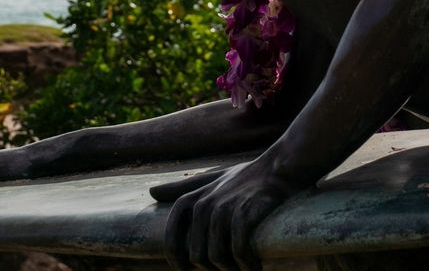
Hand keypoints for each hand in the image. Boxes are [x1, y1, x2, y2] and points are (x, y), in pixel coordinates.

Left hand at [151, 159, 293, 270]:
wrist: (277, 169)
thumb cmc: (244, 177)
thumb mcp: (209, 179)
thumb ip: (181, 186)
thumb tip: (151, 191)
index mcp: (192, 200)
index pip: (172, 238)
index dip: (176, 259)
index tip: (187, 270)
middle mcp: (204, 205)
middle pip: (197, 255)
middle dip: (212, 269)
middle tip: (228, 269)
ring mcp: (223, 210)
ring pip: (217, 257)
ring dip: (232, 270)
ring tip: (244, 269)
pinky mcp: (244, 215)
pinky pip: (239, 252)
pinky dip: (247, 265)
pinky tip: (254, 267)